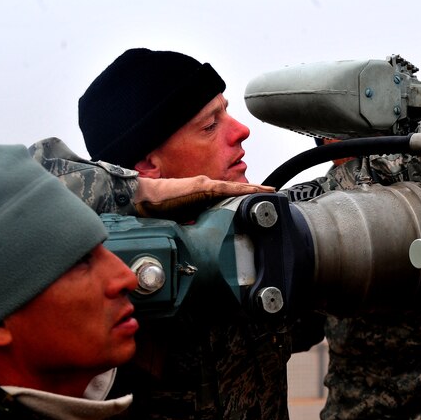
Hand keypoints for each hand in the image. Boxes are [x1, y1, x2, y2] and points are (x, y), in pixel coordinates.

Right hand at [134, 175, 274, 219]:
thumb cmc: (163, 209)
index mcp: (205, 195)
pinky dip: (242, 189)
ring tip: (270, 190)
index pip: (230, 195)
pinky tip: (255, 190)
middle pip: (237, 189)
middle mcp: (208, 187)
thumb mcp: (187, 219)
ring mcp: (206, 184)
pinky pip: (227, 188)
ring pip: (236, 186)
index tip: (261, 199)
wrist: (147, 199)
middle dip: (256, 191)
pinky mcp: (203, 186)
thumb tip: (210, 235)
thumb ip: (200, 222)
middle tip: (273, 193)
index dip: (246, 196)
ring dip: (253, 189)